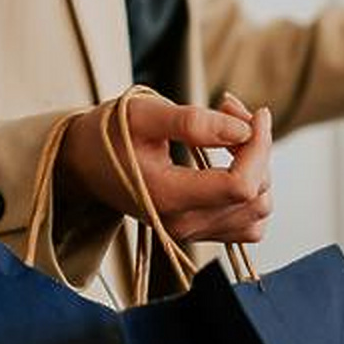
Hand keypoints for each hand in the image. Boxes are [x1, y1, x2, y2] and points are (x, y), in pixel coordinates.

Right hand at [58, 92, 272, 242]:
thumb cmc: (109, 135)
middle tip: (230, 109)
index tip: (256, 113)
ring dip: (258, 167)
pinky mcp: (200, 233)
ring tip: (231, 131)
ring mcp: (193, 234)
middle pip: (256, 196)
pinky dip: (253, 189)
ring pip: (259, 210)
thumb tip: (243, 129)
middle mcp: (183, 225)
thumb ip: (192, 122)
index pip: (240, 185)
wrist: (84, 164)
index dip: (259, 146)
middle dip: (257, 147)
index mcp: (167, 197)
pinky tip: (234, 160)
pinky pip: (249, 222)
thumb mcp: (143, 115)